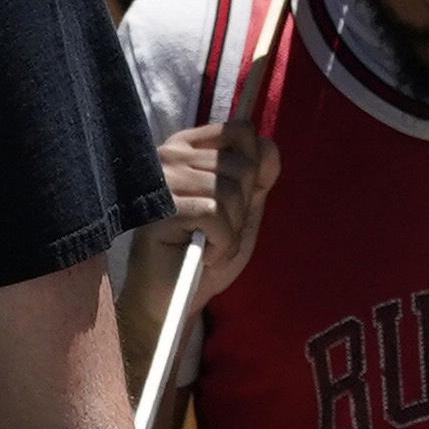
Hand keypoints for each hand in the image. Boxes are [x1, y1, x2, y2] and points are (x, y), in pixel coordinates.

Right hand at [156, 119, 275, 301]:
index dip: (254, 168)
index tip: (238, 200)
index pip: (241, 131)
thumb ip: (258, 177)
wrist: (173, 298)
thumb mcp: (243, 211)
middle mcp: (171, 154)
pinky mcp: (160, 208)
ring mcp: (162, 179)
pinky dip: (221, 244)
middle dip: (243, 209)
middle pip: (243, 165)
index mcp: (190, 147)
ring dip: (231, 231)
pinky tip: (205, 255)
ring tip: (211, 246)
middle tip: (219, 232)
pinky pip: (214, 214)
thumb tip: (268, 145)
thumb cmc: (205, 251)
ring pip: (230, 192)